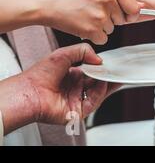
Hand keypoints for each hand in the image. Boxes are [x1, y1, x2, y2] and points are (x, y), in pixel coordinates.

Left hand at [0, 44, 119, 133]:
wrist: (29, 92)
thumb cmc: (39, 75)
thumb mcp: (63, 54)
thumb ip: (83, 51)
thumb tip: (99, 59)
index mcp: (71, 76)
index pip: (92, 71)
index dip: (102, 67)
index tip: (111, 62)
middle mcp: (75, 88)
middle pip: (98, 83)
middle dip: (108, 76)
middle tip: (118, 69)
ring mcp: (77, 99)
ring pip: (99, 92)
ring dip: (107, 83)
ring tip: (112, 74)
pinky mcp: (78, 111)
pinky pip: (94, 101)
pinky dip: (100, 92)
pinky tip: (101, 83)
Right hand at [41, 0, 139, 44]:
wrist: (48, 2)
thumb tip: (138, 11)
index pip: (135, 8)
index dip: (131, 15)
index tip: (126, 16)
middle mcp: (108, 0)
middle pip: (122, 20)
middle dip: (111, 20)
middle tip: (93, 12)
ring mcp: (100, 16)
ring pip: (111, 30)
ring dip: (100, 27)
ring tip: (84, 16)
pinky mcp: (92, 30)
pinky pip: (103, 39)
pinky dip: (94, 36)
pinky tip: (82, 25)